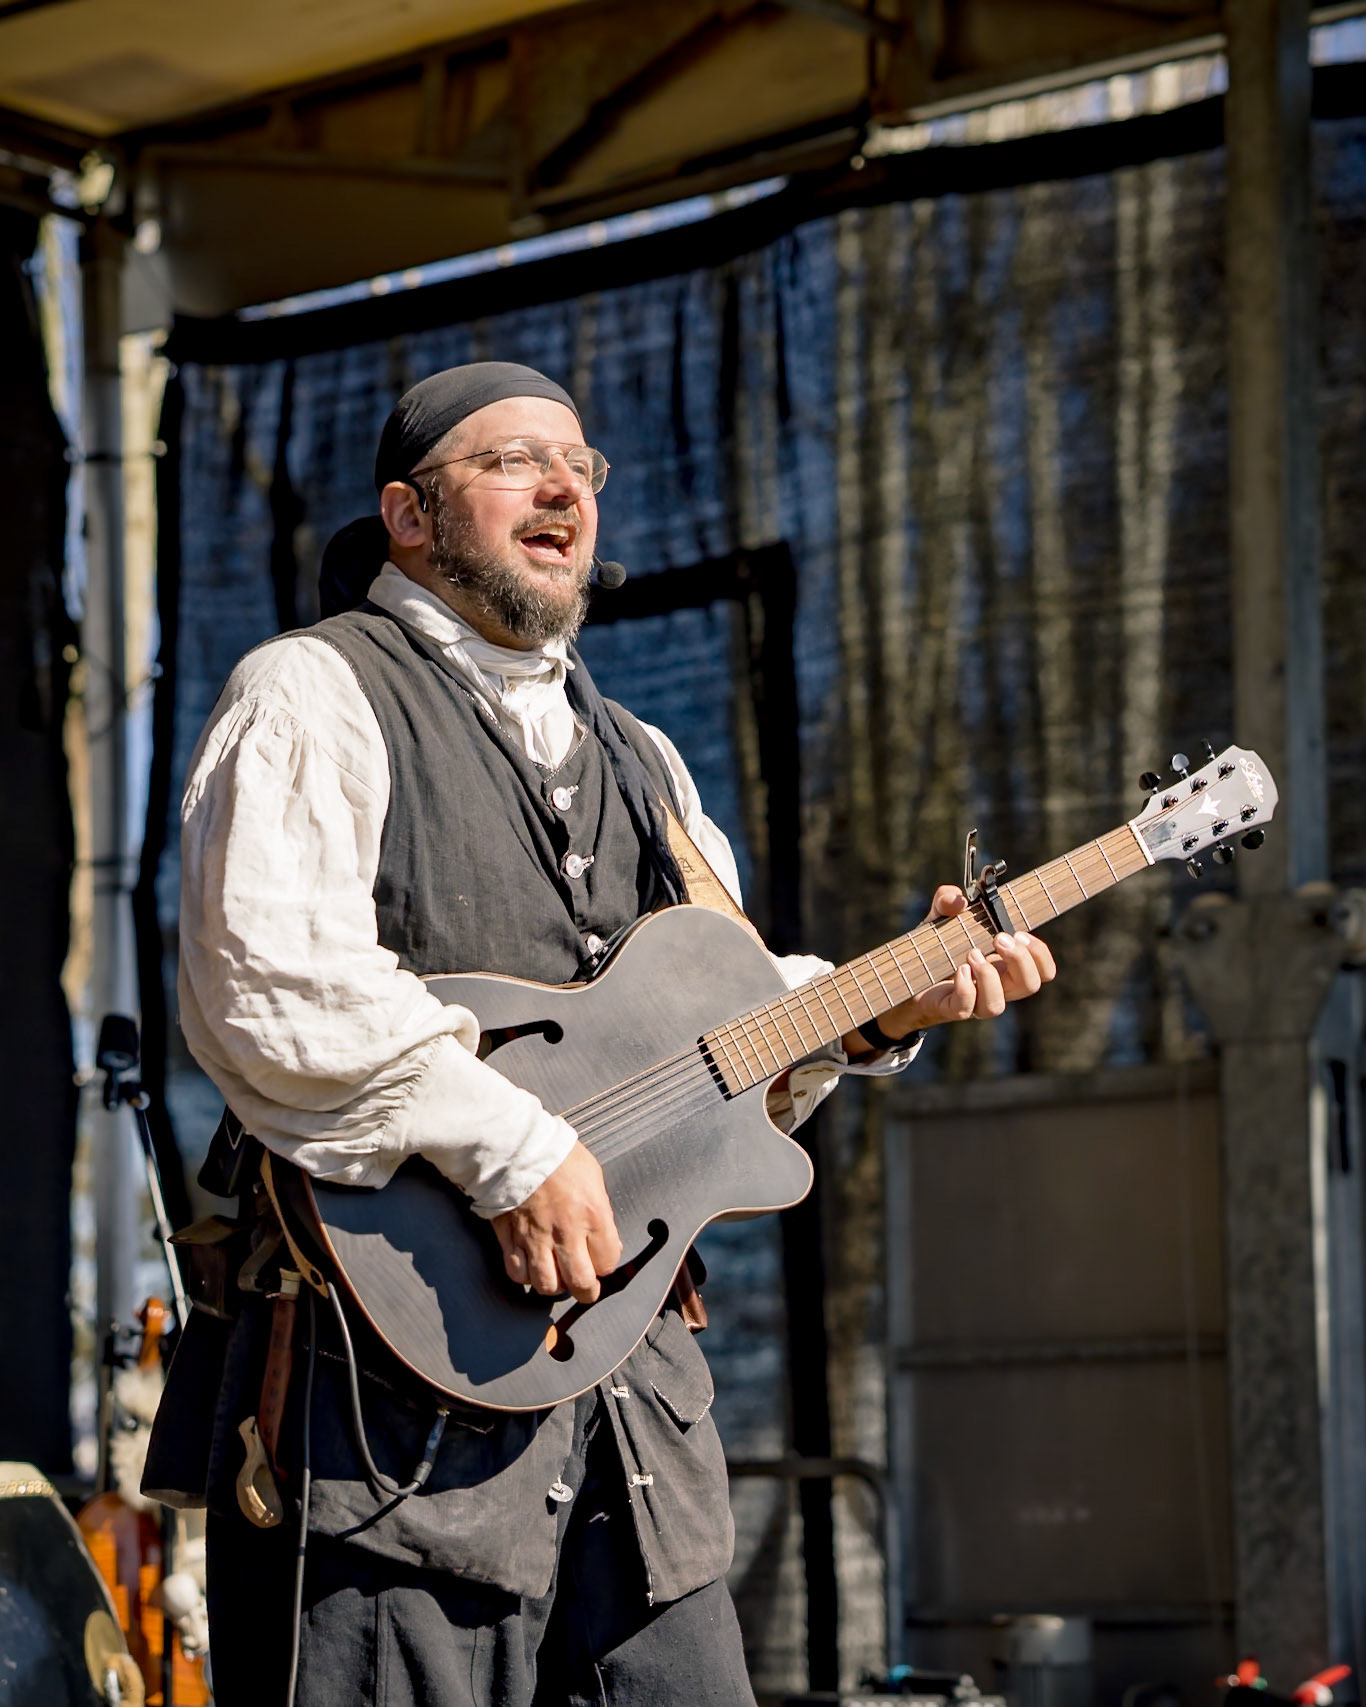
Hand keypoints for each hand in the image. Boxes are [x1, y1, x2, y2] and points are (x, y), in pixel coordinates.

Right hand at [490, 1141, 622, 1303]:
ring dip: (554, 1285)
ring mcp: (535, 1239)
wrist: (516, 1144)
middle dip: (586, 1290)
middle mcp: (565, 1233)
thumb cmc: (557, 1155)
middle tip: (584, 1286)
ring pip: (547, 1285)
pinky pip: (517, 1273)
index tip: (601, 1259)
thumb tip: (607, 1242)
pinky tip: (531, 1266)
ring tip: (557, 1276)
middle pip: (580, 1284)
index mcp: (592, 1215)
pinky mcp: (509, 1238)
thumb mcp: (593, 1176)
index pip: (607, 1263)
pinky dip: (525, 1275)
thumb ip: (602, 1212)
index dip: (605, 1264)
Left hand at [849, 884, 1056, 1045]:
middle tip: (999, 939)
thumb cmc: (933, 947)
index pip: (1043, 971)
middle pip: (1029, 985)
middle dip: (1021, 960)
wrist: (904, 975)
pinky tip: (958, 969)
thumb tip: (957, 899)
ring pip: (998, 1005)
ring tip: (972, 953)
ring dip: (989, 976)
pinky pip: (967, 1008)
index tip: (1020, 933)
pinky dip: (966, 987)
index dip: (1040, 954)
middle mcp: (996, 987)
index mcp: (1005, 966)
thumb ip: (946, 900)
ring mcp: (975, 1001)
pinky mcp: (952, 1009)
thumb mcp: (939, 917)